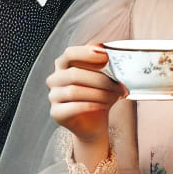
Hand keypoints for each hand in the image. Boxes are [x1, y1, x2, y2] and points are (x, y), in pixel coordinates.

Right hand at [48, 43, 124, 158]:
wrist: (94, 123)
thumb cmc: (98, 96)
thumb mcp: (103, 77)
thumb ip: (101, 62)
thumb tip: (105, 49)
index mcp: (64, 65)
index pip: (70, 54)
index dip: (87, 54)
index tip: (106, 56)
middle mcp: (55, 79)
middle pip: (74, 74)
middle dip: (100, 79)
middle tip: (119, 85)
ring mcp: (53, 96)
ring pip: (74, 91)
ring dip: (99, 93)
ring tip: (115, 96)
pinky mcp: (56, 113)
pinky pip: (72, 108)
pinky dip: (90, 106)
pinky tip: (103, 106)